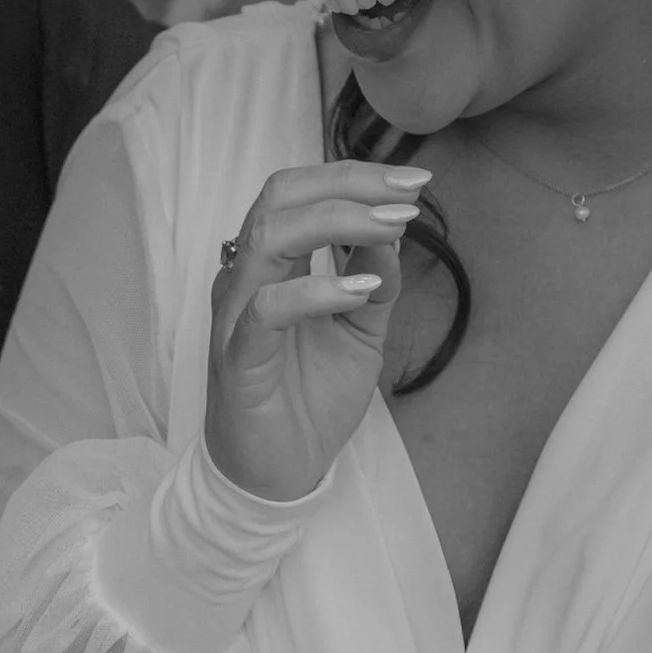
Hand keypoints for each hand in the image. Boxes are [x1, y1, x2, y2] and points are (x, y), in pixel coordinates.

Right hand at [202, 153, 426, 505]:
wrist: (278, 476)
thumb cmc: (309, 400)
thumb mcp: (360, 331)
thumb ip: (375, 279)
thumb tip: (397, 226)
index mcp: (270, 265)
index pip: (300, 193)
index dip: (355, 177)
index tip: (414, 182)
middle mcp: (246, 278)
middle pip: (281, 196)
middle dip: (349, 183)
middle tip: (407, 194)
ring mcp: (237, 315)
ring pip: (269, 236)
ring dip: (338, 222)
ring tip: (393, 227)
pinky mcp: (238, 358)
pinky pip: (269, 307)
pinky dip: (317, 289)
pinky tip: (361, 291)